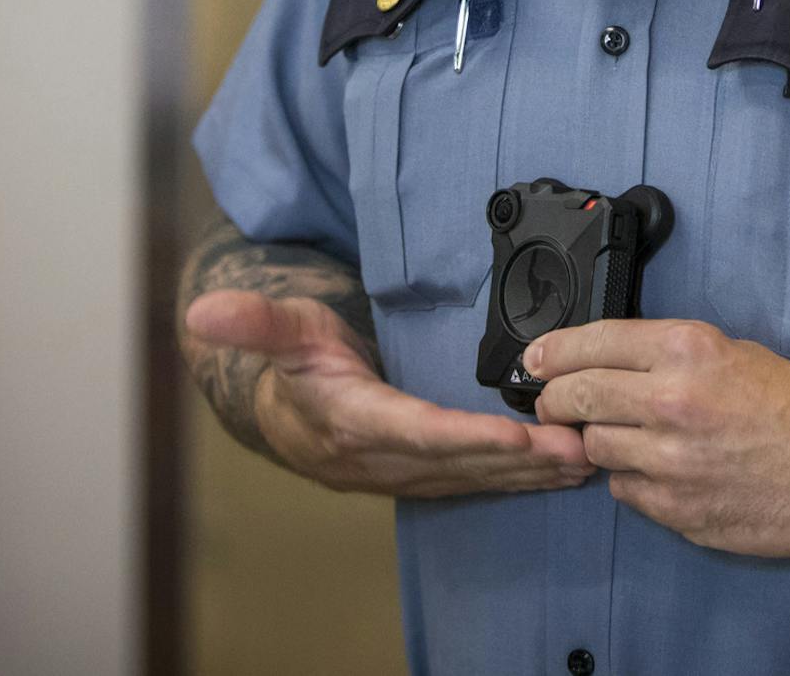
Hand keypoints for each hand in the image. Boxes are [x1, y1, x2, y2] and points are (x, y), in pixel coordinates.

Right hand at [183, 290, 593, 497]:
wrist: (280, 408)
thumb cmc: (292, 359)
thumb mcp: (280, 328)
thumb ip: (253, 322)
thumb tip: (202, 309)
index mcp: (349, 421)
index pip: (416, 432)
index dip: (467, 438)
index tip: (518, 437)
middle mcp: (378, 458)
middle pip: (458, 463)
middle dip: (521, 460)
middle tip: (580, 446)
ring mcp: (400, 474)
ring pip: (473, 479)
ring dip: (530, 474)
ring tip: (587, 460)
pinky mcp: (419, 475)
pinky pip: (474, 481)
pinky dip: (519, 478)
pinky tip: (561, 472)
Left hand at [527, 318, 789, 556]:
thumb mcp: (732, 350)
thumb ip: (665, 358)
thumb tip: (609, 365)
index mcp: (685, 351)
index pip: (589, 344)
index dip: (552, 352)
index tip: (535, 360)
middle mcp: (668, 402)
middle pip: (576, 398)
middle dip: (556, 399)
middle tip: (556, 402)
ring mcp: (669, 462)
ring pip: (596, 448)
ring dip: (601, 441)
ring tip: (630, 437)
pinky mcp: (676, 509)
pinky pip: (626, 491)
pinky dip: (633, 478)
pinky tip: (660, 470)